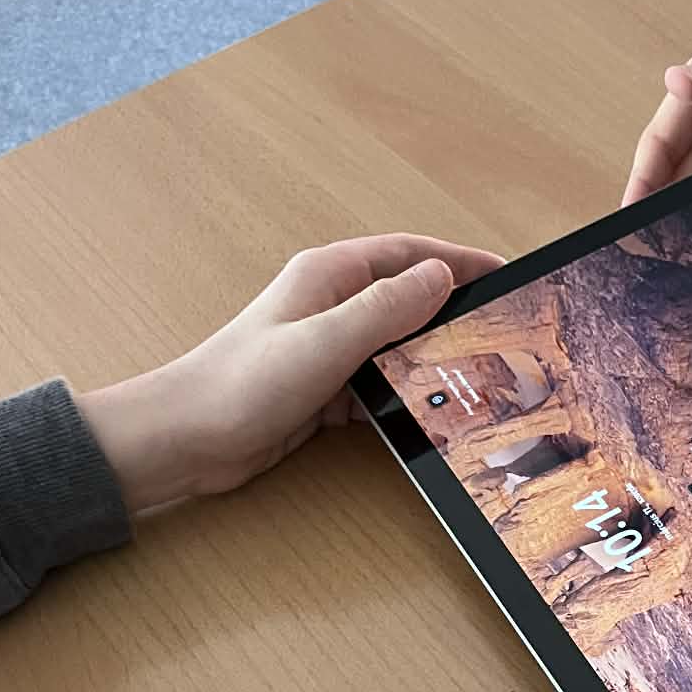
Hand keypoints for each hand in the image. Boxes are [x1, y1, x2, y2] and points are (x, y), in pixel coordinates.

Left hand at [79, 235, 502, 511]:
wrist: (189, 436)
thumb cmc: (242, 383)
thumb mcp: (326, 340)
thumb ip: (385, 308)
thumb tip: (439, 276)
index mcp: (330, 276)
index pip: (409, 254)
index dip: (458, 260)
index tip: (503, 273)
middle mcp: (331, 304)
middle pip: (407, 298)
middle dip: (452, 311)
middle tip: (501, 329)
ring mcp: (327, 347)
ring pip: (396, 345)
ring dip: (430, 357)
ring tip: (476, 374)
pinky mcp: (323, 388)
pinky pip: (378, 384)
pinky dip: (404, 394)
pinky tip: (428, 411)